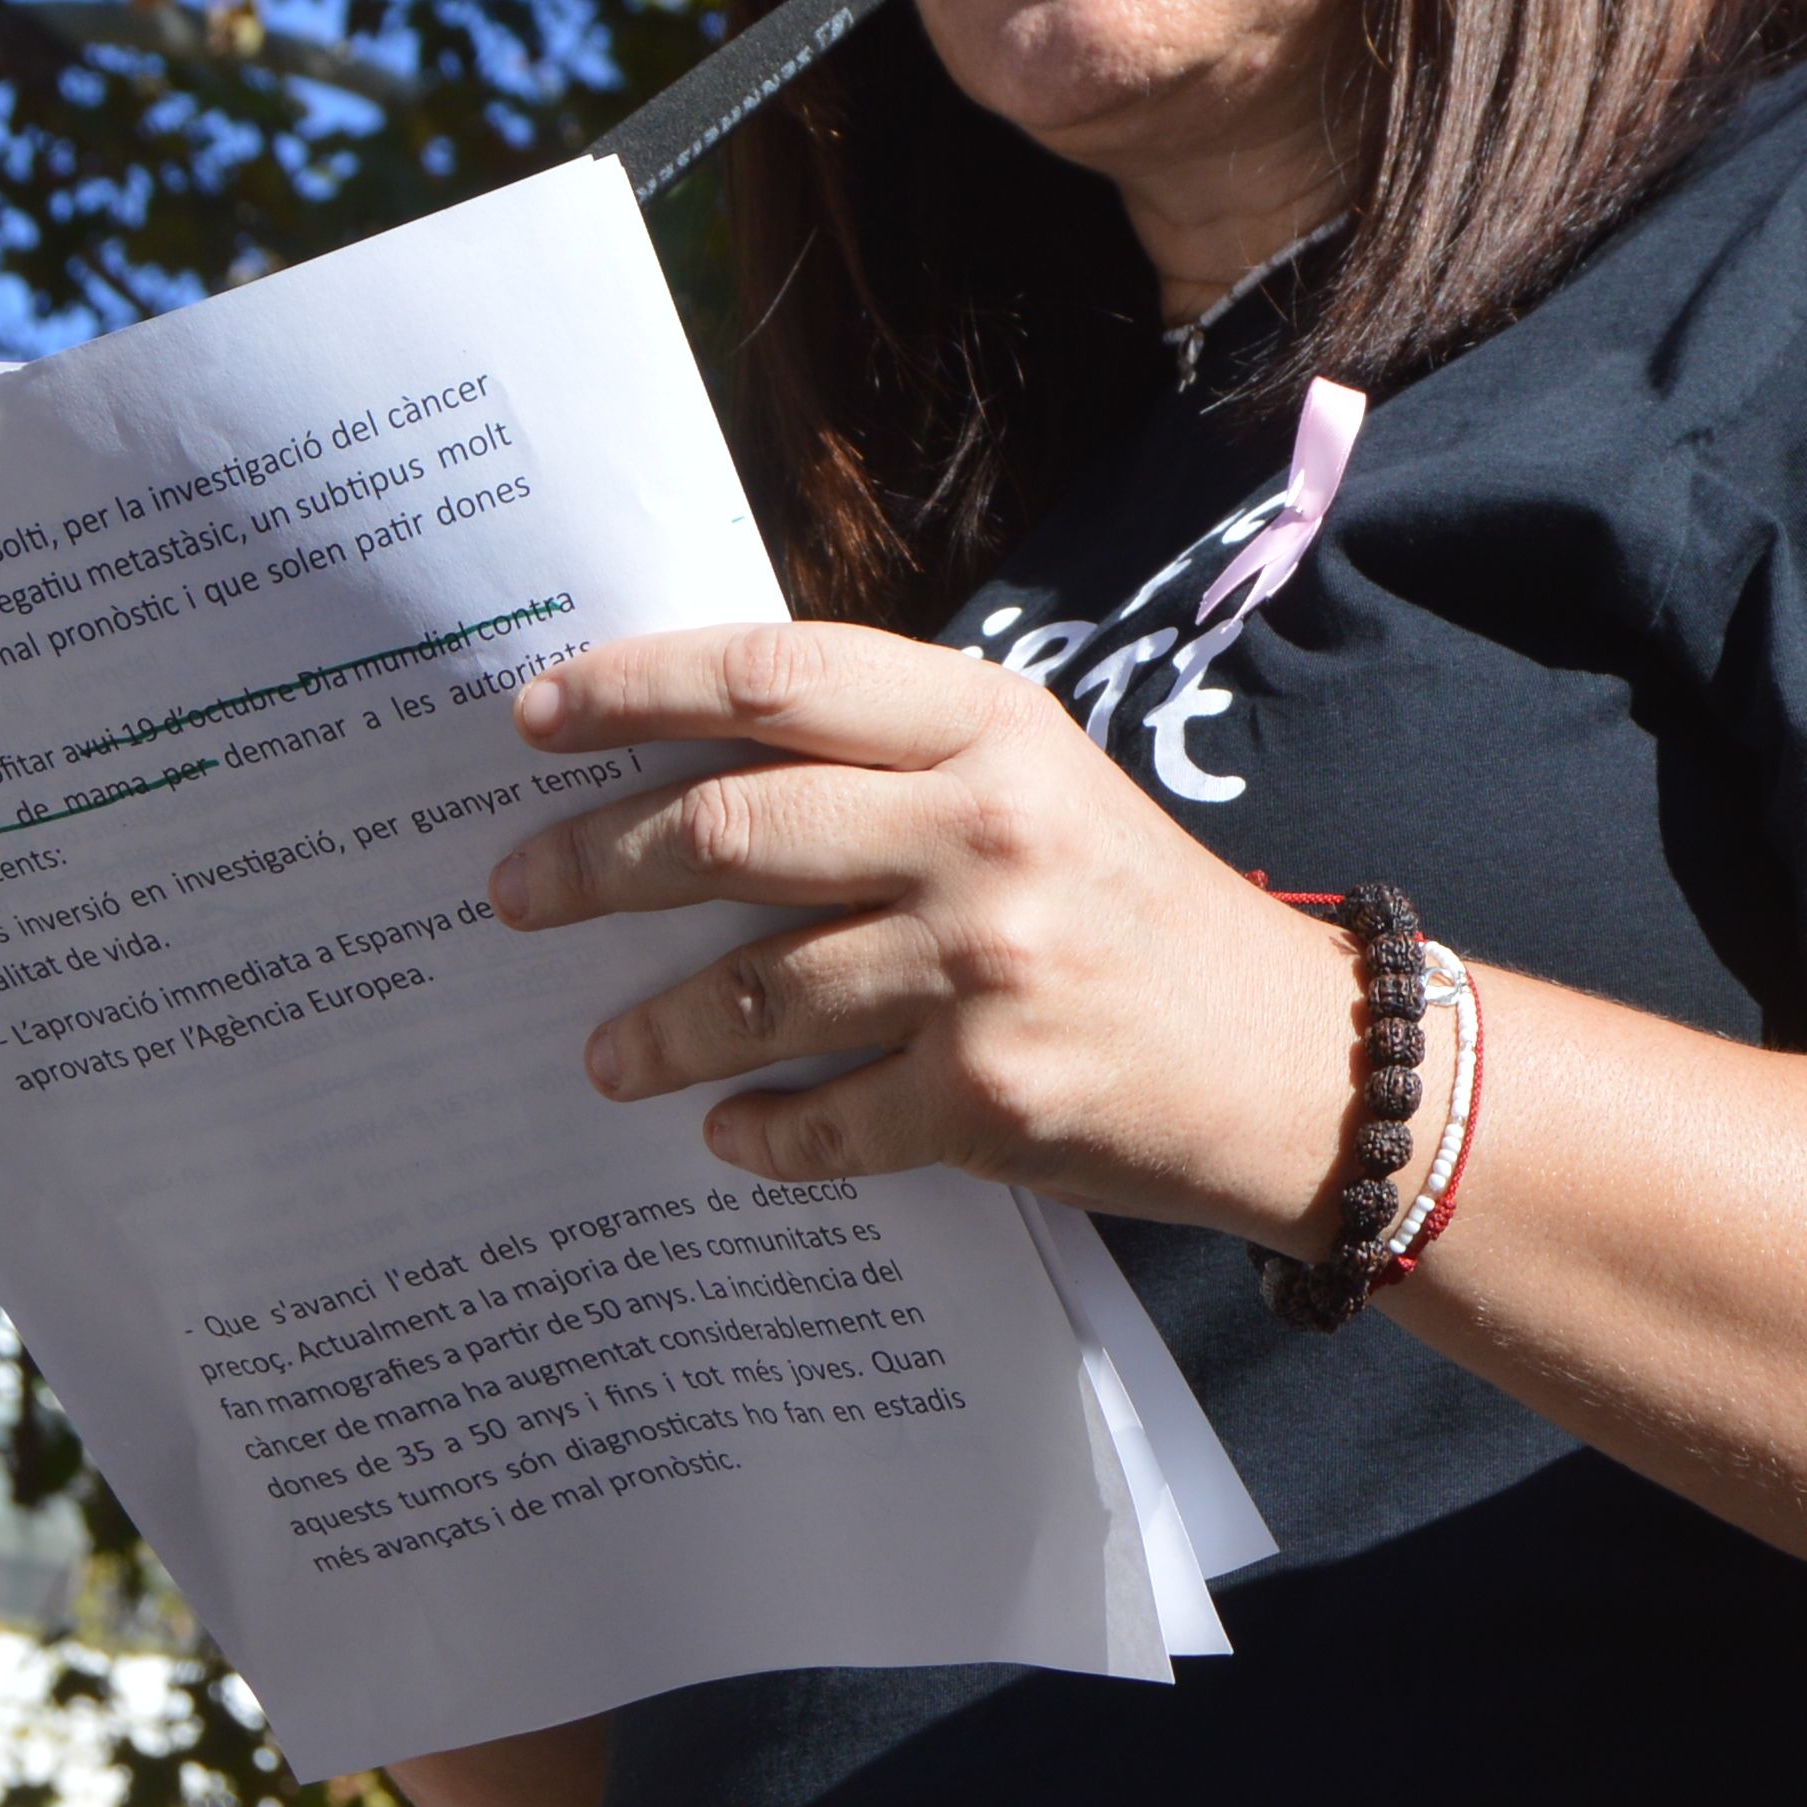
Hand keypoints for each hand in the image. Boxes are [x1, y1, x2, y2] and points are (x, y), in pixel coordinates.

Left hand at [481, 622, 1360, 1248]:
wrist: (1294, 1061)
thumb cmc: (1134, 909)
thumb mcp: (1036, 779)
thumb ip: (892, 754)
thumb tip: (686, 757)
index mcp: (990, 726)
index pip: (774, 674)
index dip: (634, 688)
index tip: (533, 718)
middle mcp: (984, 831)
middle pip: (731, 828)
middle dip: (594, 865)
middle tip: (512, 893)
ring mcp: (988, 967)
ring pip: (752, 989)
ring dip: (649, 1027)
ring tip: (602, 1051)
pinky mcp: (993, 1097)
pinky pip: (821, 1119)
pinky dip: (755, 1131)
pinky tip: (723, 1130)